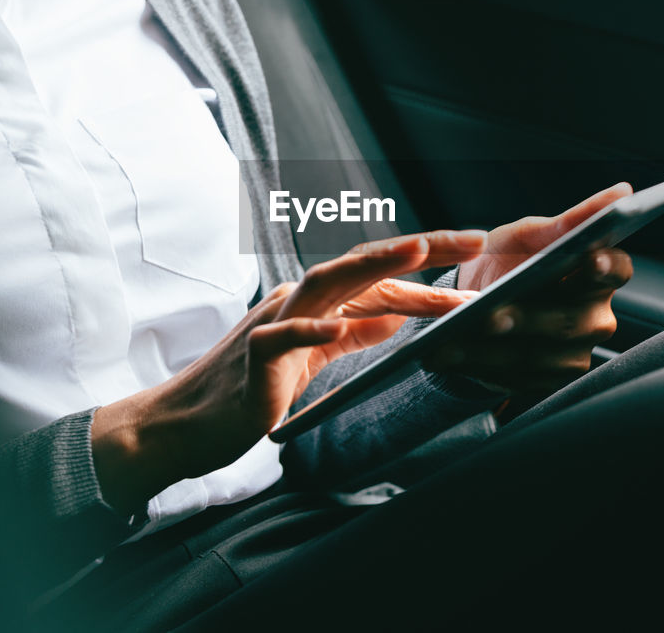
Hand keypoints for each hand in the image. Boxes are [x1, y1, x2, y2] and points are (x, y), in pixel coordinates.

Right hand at [91, 230, 486, 513]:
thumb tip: (394, 316)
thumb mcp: (313, 358)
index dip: (430, 268)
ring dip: (373, 264)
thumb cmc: (251, 389)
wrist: (187, 423)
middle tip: (471, 239)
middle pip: (363, 263)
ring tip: (416, 252)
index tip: (476, 258)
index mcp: (316, 302)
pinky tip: (341, 325)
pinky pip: (283, 337)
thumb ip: (351, 333)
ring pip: (326, 282)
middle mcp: (298, 301)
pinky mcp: (255, 357)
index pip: (381, 277)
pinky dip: (312, 328)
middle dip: (419, 248)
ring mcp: (274, 322)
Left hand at [429, 183, 634, 395]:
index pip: (617, 270)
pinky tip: (451, 353)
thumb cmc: (513, 260)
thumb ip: (573, 219)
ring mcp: (573, 354)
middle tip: (493, 313)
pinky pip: (515, 377)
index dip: (606, 266)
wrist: (478, 301)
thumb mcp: (533, 234)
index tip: (588, 258)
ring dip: (495, 347)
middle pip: (572, 321)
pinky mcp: (545, 382)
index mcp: (599, 276)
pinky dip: (481, 365)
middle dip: (530, 317)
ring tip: (458, 336)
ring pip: (538, 354)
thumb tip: (623, 191)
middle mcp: (595, 319)